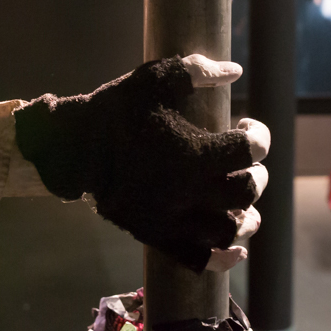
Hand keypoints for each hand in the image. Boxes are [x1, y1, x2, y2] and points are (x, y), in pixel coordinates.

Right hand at [14, 56, 269, 272]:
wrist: (72, 146)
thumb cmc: (117, 109)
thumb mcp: (155, 79)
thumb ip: (197, 71)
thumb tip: (234, 71)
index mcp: (193, 152)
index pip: (250, 150)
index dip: (258, 136)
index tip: (246, 126)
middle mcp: (188, 190)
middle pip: (246, 192)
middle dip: (256, 176)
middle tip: (246, 165)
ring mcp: (172, 217)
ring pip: (227, 230)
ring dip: (246, 218)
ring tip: (246, 208)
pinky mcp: (156, 234)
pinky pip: (197, 259)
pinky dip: (222, 257)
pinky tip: (236, 249)